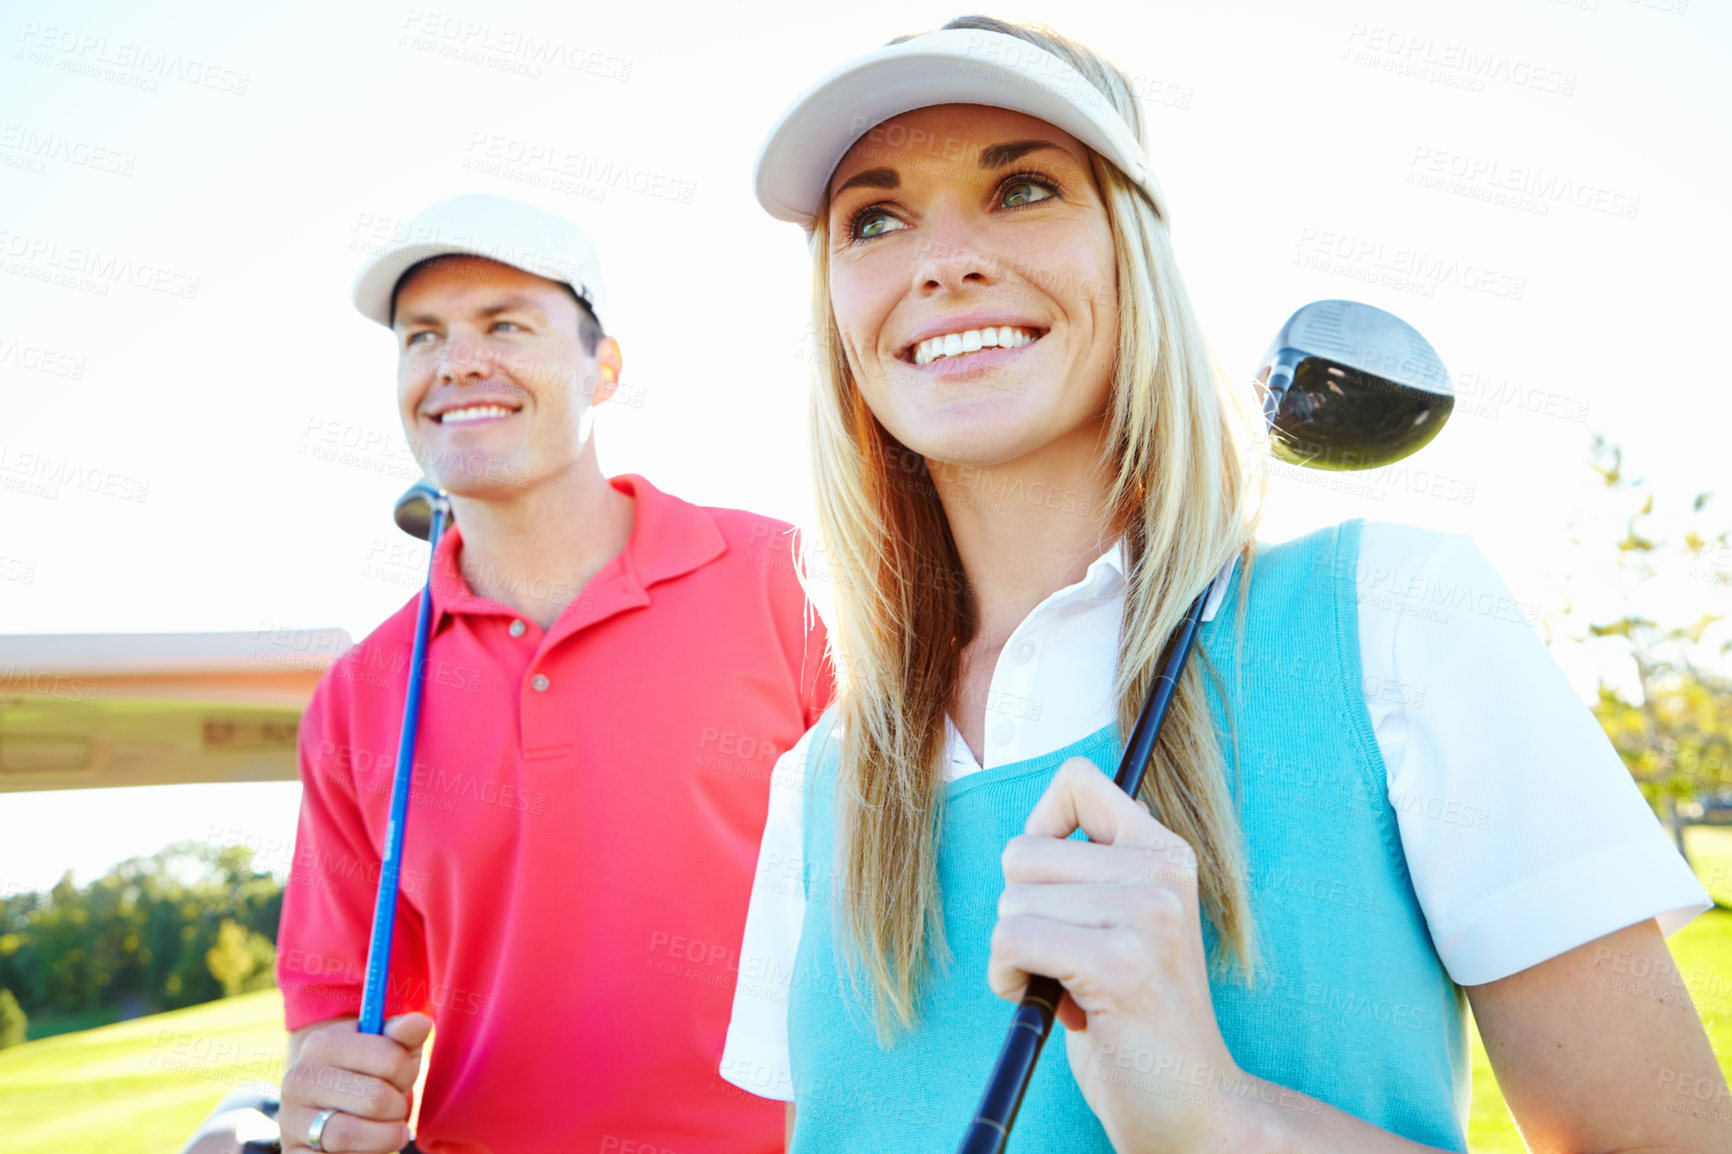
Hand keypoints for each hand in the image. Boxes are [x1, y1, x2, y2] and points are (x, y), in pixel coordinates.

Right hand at [279, 1013, 430, 1152]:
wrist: (327, 1103)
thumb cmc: (368, 1070)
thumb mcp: (387, 1045)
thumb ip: (405, 1033)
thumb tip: (419, 1023)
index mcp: (321, 1043)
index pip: (388, 1059)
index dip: (407, 1072)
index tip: (402, 1077)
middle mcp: (299, 1079)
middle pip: (374, 1100)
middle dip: (398, 1107)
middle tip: (397, 1107)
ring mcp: (290, 1118)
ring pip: (348, 1135)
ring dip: (384, 1137)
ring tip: (390, 1131)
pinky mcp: (292, 1152)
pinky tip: (367, 1147)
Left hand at [987, 758, 1253, 1152]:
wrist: (1193, 1107)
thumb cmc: (1141, 1020)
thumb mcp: (1130, 923)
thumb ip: (1102, 868)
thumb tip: (1049, 817)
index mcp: (1167, 854)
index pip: (1077, 781)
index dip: (1040, 826)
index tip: (1051, 882)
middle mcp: (1162, 874)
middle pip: (1021, 852)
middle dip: (1020, 911)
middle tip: (1064, 959)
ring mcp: (1145, 916)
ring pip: (1011, 901)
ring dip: (1013, 952)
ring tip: (1064, 986)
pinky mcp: (1118, 964)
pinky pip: (1012, 940)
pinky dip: (1007, 978)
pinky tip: (1050, 1005)